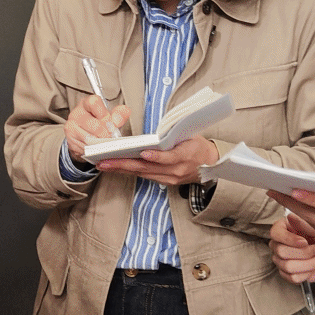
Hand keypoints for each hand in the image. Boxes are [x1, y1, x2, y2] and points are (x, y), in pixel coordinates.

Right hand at [64, 93, 130, 163]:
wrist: (85, 136)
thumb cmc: (100, 123)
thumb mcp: (112, 116)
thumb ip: (120, 114)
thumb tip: (117, 120)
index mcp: (87, 103)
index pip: (94, 103)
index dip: (105, 114)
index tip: (112, 124)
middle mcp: (76, 113)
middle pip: (93, 125)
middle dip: (105, 134)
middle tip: (111, 137)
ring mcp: (71, 127)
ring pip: (89, 138)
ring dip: (100, 143)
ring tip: (105, 144)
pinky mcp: (70, 140)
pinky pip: (84, 148)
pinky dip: (93, 150)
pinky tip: (96, 148)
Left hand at [96, 134, 217, 185]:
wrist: (210, 165)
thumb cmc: (198, 146)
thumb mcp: (191, 135)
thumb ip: (174, 134)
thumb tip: (155, 132)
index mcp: (185, 155)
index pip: (169, 157)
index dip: (156, 156)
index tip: (143, 153)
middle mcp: (176, 170)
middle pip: (148, 167)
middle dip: (124, 164)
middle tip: (105, 161)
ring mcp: (170, 178)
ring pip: (142, 173)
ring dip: (122, 169)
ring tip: (104, 164)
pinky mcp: (165, 182)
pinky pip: (144, 176)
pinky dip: (129, 172)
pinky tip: (116, 168)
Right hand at [271, 211, 314, 283]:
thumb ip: (304, 224)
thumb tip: (290, 216)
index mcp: (282, 228)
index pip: (275, 234)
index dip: (289, 240)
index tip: (305, 241)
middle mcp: (278, 243)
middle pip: (281, 252)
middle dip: (304, 253)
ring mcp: (280, 259)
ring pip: (287, 267)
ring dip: (309, 264)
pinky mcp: (286, 273)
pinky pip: (292, 277)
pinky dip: (307, 273)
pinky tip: (314, 266)